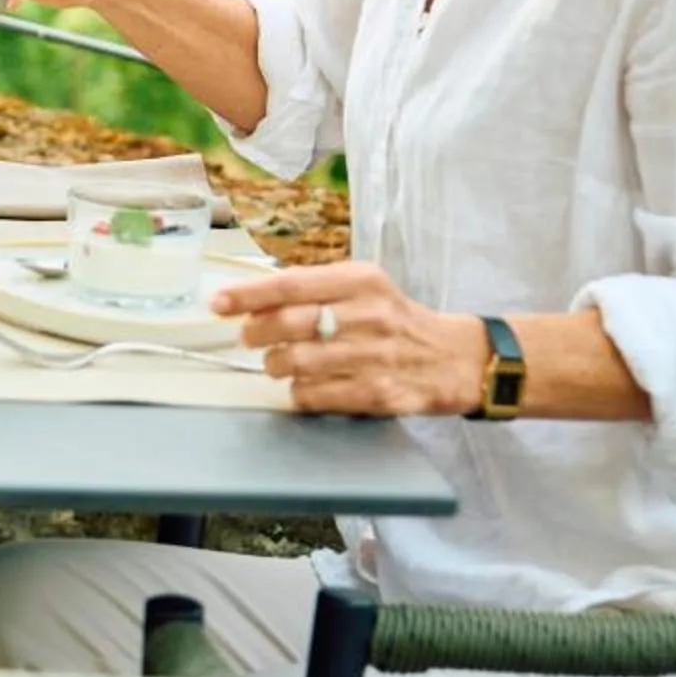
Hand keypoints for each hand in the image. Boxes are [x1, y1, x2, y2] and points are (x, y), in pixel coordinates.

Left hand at [210, 261, 488, 417]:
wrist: (456, 359)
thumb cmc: (397, 320)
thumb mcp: (365, 288)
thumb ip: (315, 287)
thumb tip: (253, 296)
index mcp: (362, 280)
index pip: (291, 284)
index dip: (248, 295)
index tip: (219, 303)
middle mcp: (370, 315)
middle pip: (289, 323)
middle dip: (256, 333)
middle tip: (249, 338)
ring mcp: (375, 356)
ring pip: (297, 362)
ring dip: (275, 365)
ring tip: (277, 363)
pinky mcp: (379, 393)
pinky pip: (316, 395)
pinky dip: (298, 392)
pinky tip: (302, 386)